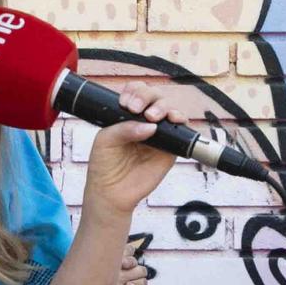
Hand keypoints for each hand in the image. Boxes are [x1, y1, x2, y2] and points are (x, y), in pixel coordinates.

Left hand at [81, 86, 181, 215]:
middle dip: (147, 96)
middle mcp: (144, 121)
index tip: (126, 103)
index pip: (136, 92)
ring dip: (163, 107)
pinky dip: (180, 119)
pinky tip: (172, 119)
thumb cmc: (104, 165)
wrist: (112, 193)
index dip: (134, 92)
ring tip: (152, 117)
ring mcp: (159, 133)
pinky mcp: (170, 148)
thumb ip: (124, 128)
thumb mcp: (105, 141)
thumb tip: (151, 125)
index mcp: (127, 115)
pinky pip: (181, 129)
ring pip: (168, 109)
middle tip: (137, 109)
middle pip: (155, 96)